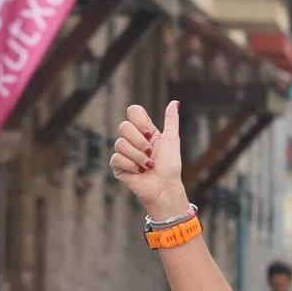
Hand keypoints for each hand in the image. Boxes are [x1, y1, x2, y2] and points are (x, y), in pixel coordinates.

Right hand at [111, 101, 189, 218]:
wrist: (165, 187)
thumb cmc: (170, 166)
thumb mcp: (172, 140)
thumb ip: (171, 121)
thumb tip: (175, 102)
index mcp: (144, 131)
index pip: (133, 111)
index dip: (140, 121)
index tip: (151, 134)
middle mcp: (132, 139)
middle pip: (124, 126)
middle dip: (140, 142)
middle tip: (150, 152)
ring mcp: (123, 152)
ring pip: (120, 143)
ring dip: (138, 157)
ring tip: (148, 165)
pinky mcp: (117, 166)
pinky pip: (117, 158)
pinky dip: (131, 166)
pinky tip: (139, 172)